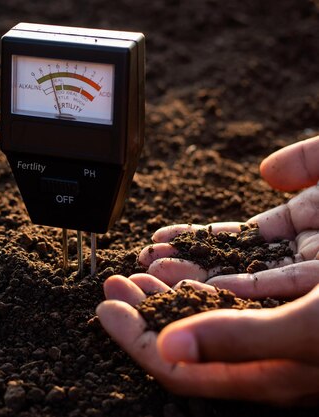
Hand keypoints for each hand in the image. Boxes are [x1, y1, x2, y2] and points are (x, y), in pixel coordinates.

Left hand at [97, 274, 318, 404]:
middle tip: (115, 283)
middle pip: (183, 342)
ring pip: (204, 321)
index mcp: (259, 374)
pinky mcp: (285, 315)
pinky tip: (191, 271)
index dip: (134, 340)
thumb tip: (169, 347)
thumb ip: (240, 339)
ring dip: (167, 295)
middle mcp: (259, 361)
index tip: (105, 310)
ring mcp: (272, 337)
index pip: (176, 367)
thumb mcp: (306, 331)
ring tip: (140, 274)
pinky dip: (202, 284)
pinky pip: (231, 304)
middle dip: (141, 312)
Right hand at [139, 135, 318, 297]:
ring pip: (252, 276)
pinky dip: (246, 285)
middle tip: (147, 263)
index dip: (199, 236)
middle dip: (189, 262)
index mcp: (314, 221)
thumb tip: (266, 172)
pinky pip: (284, 286)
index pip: (243, 234)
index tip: (160, 238)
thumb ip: (305, 158)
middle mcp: (312, 251)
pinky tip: (211, 284)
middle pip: (238, 260)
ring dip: (205, 278)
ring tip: (158, 275)